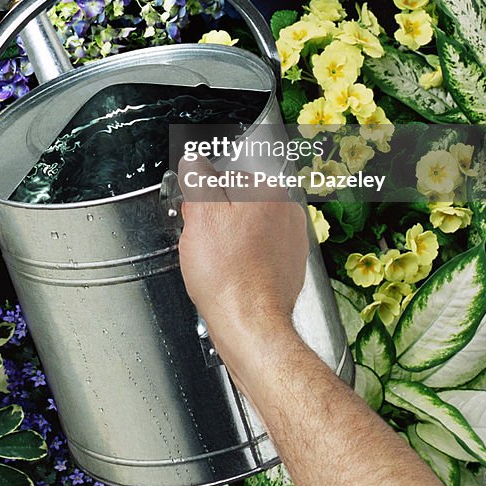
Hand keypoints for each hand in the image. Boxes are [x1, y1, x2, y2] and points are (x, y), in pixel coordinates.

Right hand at [176, 155, 309, 389]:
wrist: (250, 324)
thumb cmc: (228, 276)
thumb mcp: (200, 215)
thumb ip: (198, 179)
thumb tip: (194, 161)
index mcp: (269, 192)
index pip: (223, 179)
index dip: (202, 201)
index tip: (196, 219)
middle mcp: (287, 211)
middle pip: (236, 202)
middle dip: (216, 219)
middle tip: (207, 245)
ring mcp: (292, 239)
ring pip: (245, 227)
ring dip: (228, 240)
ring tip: (219, 263)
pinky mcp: (289, 264)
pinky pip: (256, 250)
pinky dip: (242, 258)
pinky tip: (232, 274)